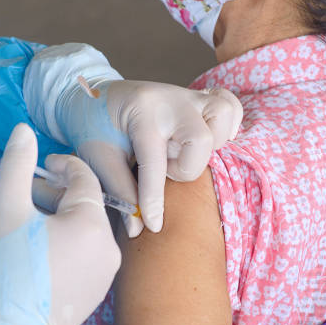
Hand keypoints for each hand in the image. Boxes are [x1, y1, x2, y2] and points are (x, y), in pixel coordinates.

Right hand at [0, 123, 120, 324]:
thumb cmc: (7, 271)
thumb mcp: (6, 211)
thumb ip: (16, 166)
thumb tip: (23, 130)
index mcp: (91, 224)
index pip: (85, 179)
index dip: (63, 165)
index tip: (41, 164)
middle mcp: (109, 247)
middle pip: (87, 204)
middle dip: (60, 192)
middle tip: (30, 190)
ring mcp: (108, 271)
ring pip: (88, 229)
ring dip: (64, 216)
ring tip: (33, 218)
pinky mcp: (100, 289)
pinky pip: (89, 252)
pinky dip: (70, 241)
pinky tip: (44, 245)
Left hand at [24, 44, 242, 236]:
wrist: (96, 95)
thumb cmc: (94, 126)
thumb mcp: (99, 158)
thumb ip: (120, 191)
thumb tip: (139, 228)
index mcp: (141, 111)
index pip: (154, 163)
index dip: (154, 200)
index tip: (153, 225)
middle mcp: (171, 99)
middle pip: (201, 139)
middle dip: (186, 166)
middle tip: (166, 168)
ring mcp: (189, 95)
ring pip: (223, 115)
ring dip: (209, 143)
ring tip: (183, 152)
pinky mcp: (200, 99)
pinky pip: (231, 106)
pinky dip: (225, 127)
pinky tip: (205, 140)